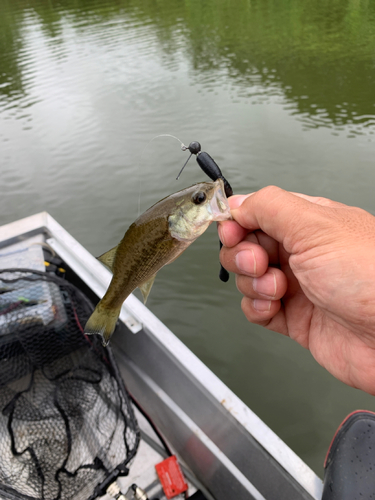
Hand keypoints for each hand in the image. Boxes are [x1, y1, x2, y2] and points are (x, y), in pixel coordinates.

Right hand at [218, 186, 374, 394]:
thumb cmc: (371, 279)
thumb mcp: (315, 227)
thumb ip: (269, 207)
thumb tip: (237, 201)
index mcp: (308, 223)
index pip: (257, 213)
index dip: (238, 221)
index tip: (231, 231)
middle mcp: (301, 252)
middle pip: (247, 245)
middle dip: (243, 254)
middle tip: (259, 262)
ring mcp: (296, 285)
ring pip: (248, 278)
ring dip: (253, 284)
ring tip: (277, 290)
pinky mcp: (293, 317)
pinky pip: (256, 309)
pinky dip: (256, 308)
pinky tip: (273, 308)